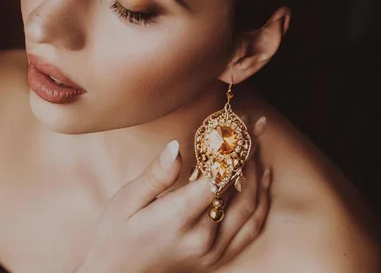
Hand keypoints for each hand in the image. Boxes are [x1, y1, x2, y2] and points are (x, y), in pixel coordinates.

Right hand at [75, 115, 269, 272]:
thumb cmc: (117, 234)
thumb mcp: (127, 200)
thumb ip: (156, 174)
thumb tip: (176, 146)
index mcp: (180, 218)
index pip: (220, 176)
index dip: (234, 147)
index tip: (241, 122)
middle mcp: (204, 238)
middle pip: (240, 189)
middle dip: (251, 153)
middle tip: (257, 125)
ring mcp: (213, 252)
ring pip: (251, 208)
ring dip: (259, 174)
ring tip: (260, 144)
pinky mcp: (216, 259)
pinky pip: (250, 229)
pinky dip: (261, 203)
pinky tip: (263, 180)